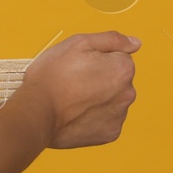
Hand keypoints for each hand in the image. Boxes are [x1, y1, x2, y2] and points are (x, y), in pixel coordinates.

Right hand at [24, 30, 139, 149]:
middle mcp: (128, 93)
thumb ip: (111, 40)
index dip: (97, 58)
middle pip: (117, 79)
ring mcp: (119, 115)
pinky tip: (76, 112)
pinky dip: (94, 115)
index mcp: (123, 68)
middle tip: (73, 79)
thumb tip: (135, 43)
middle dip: (100, 77)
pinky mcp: (110, 133)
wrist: (37, 112)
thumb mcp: (77, 43)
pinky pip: (106, 119)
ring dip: (98, 97)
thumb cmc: (53, 75)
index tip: (79, 63)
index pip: (118, 57)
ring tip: (72, 97)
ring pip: (112, 99)